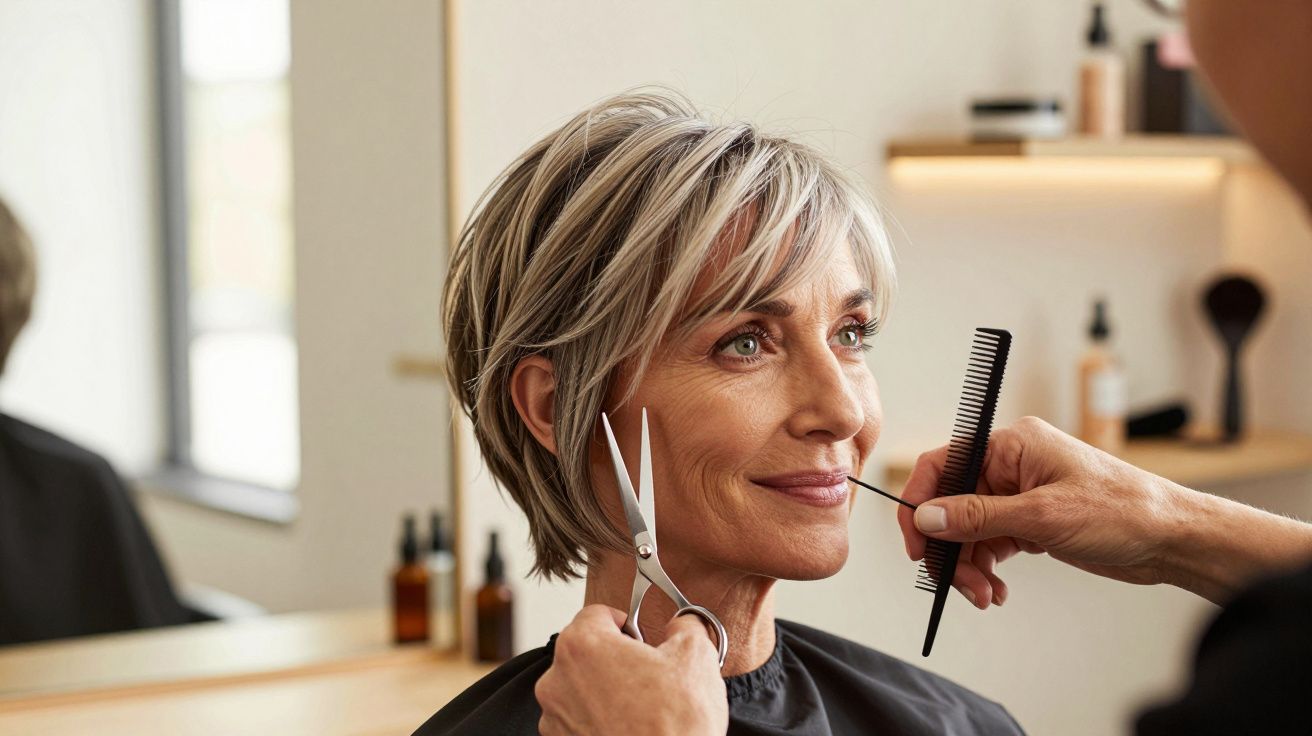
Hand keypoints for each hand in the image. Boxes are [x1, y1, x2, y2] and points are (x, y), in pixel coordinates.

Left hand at [535, 605, 727, 735]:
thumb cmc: (674, 724)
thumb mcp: (696, 656)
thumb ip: (685, 627)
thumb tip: (683, 625)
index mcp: (581, 645)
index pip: (598, 613)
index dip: (627, 622)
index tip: (643, 639)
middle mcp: (556, 679)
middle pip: (587, 651)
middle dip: (616, 658)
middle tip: (649, 676)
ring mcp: (555, 717)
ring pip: (582, 687)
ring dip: (607, 690)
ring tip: (643, 708)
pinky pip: (580, 719)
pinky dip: (601, 719)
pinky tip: (631, 727)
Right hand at [897, 416, 1311, 605]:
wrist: (1172, 539)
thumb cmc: (1124, 510)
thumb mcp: (1043, 516)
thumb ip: (978, 516)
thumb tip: (928, 517)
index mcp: (1011, 445)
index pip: (943, 464)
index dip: (921, 503)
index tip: (916, 542)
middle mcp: (1011, 465)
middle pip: (952, 504)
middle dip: (950, 548)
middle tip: (955, 582)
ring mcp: (1020, 495)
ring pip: (969, 530)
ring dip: (970, 565)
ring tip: (984, 594)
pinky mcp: (1031, 522)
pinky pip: (991, 544)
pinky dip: (987, 569)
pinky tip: (996, 589)